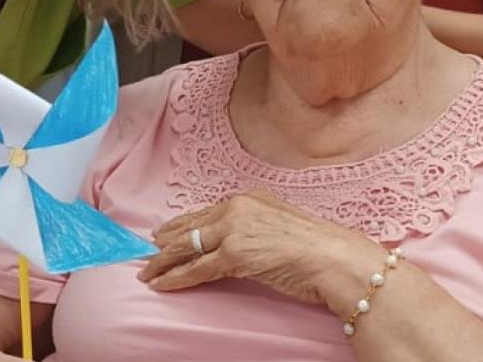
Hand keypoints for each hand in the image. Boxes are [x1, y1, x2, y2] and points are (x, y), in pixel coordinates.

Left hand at [138, 190, 383, 312]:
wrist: (334, 258)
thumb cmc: (318, 248)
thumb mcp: (281, 226)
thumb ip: (256, 228)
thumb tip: (241, 243)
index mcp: (249, 198)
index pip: (206, 213)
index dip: (183, 224)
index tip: (167, 232)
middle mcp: (237, 208)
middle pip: (190, 226)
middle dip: (166, 241)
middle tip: (149, 250)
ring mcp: (234, 230)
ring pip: (187, 247)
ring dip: (163, 262)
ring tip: (147, 271)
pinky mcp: (234, 254)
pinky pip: (196, 268)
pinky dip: (175, 277)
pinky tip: (161, 283)